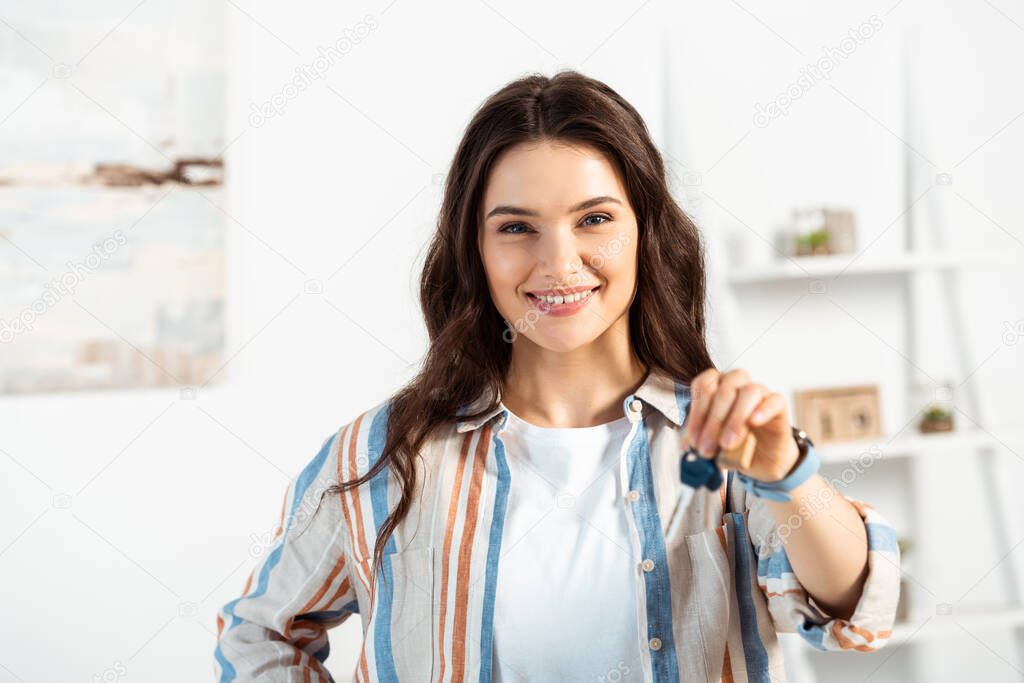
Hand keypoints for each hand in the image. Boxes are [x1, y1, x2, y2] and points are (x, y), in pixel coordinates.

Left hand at [684, 368, 799, 482]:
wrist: (761, 460)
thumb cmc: (733, 445)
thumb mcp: (711, 444)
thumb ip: (699, 441)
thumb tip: (687, 446)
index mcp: (717, 386)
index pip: (703, 385)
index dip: (697, 412)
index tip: (694, 439)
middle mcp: (738, 383)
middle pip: (724, 390)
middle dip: (712, 422)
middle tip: (706, 449)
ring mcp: (760, 392)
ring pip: (748, 392)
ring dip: (734, 420)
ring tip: (727, 444)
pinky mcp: (779, 405)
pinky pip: (774, 400)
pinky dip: (762, 410)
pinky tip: (753, 423)